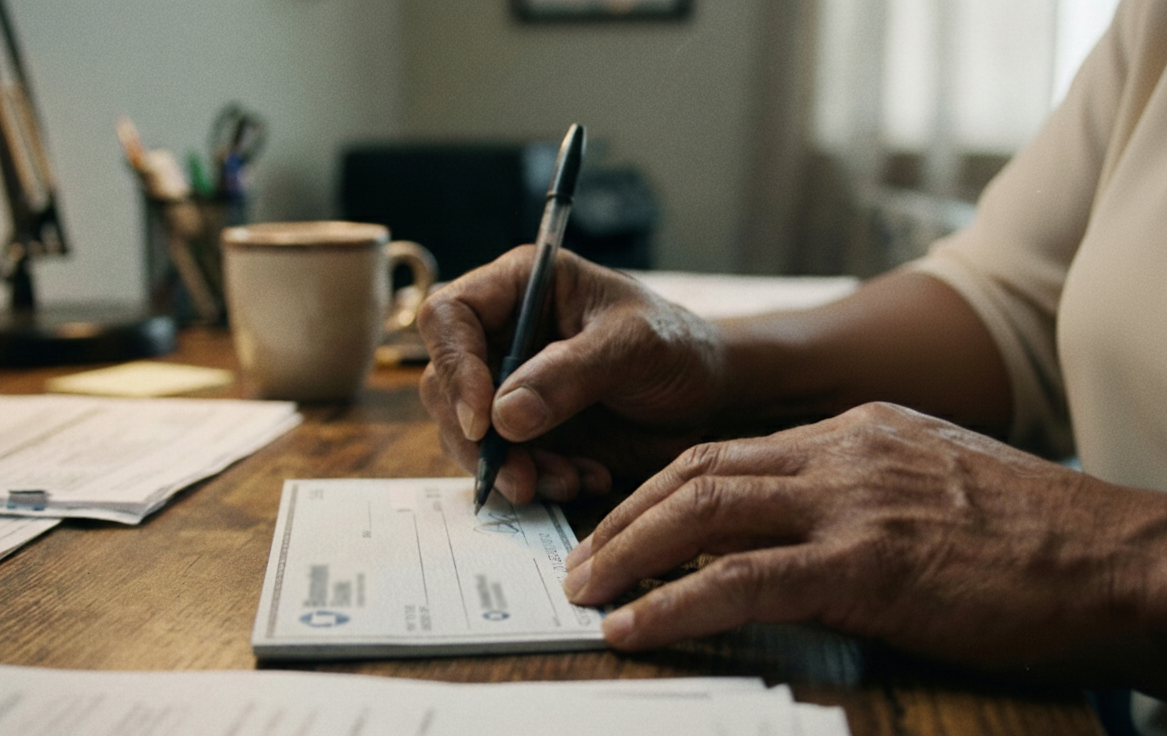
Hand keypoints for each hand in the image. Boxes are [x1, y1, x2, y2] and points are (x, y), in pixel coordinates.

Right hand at [417, 247, 724, 504]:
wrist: (708, 393)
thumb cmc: (677, 346)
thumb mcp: (634, 347)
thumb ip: (571, 374)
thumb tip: (503, 416)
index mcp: (520, 285)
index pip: (448, 316)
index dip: (454, 367)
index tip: (483, 420)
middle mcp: (502, 333)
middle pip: (443, 383)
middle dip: (477, 438)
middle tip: (520, 477)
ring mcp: (509, 385)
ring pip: (467, 433)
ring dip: (509, 468)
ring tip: (566, 482)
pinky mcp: (525, 430)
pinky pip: (504, 463)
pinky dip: (537, 481)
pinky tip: (584, 479)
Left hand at [563, 402, 1166, 689]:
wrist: (1118, 556)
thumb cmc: (1038, 535)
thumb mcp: (937, 485)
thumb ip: (864, 490)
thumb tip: (799, 526)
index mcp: (856, 432)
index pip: (729, 451)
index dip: (661, 488)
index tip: (624, 521)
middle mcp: (842, 453)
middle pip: (698, 471)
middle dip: (625, 515)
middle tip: (581, 558)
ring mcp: (852, 503)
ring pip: (704, 511)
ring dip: (629, 552)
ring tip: (587, 591)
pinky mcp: (868, 564)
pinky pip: (743, 579)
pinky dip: (676, 602)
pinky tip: (634, 625)